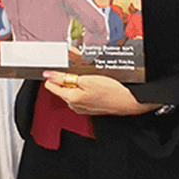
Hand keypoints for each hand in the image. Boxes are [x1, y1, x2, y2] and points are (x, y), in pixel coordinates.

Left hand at [42, 70, 160, 115]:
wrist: (129, 101)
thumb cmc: (112, 90)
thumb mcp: (86, 79)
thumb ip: (63, 77)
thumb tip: (48, 75)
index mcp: (70, 98)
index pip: (50, 85)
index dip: (55, 75)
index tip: (62, 70)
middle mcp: (73, 106)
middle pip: (61, 88)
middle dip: (68, 79)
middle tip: (81, 74)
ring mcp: (81, 108)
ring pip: (71, 91)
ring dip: (77, 83)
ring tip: (90, 80)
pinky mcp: (89, 108)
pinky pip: (80, 96)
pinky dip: (84, 89)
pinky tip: (94, 86)